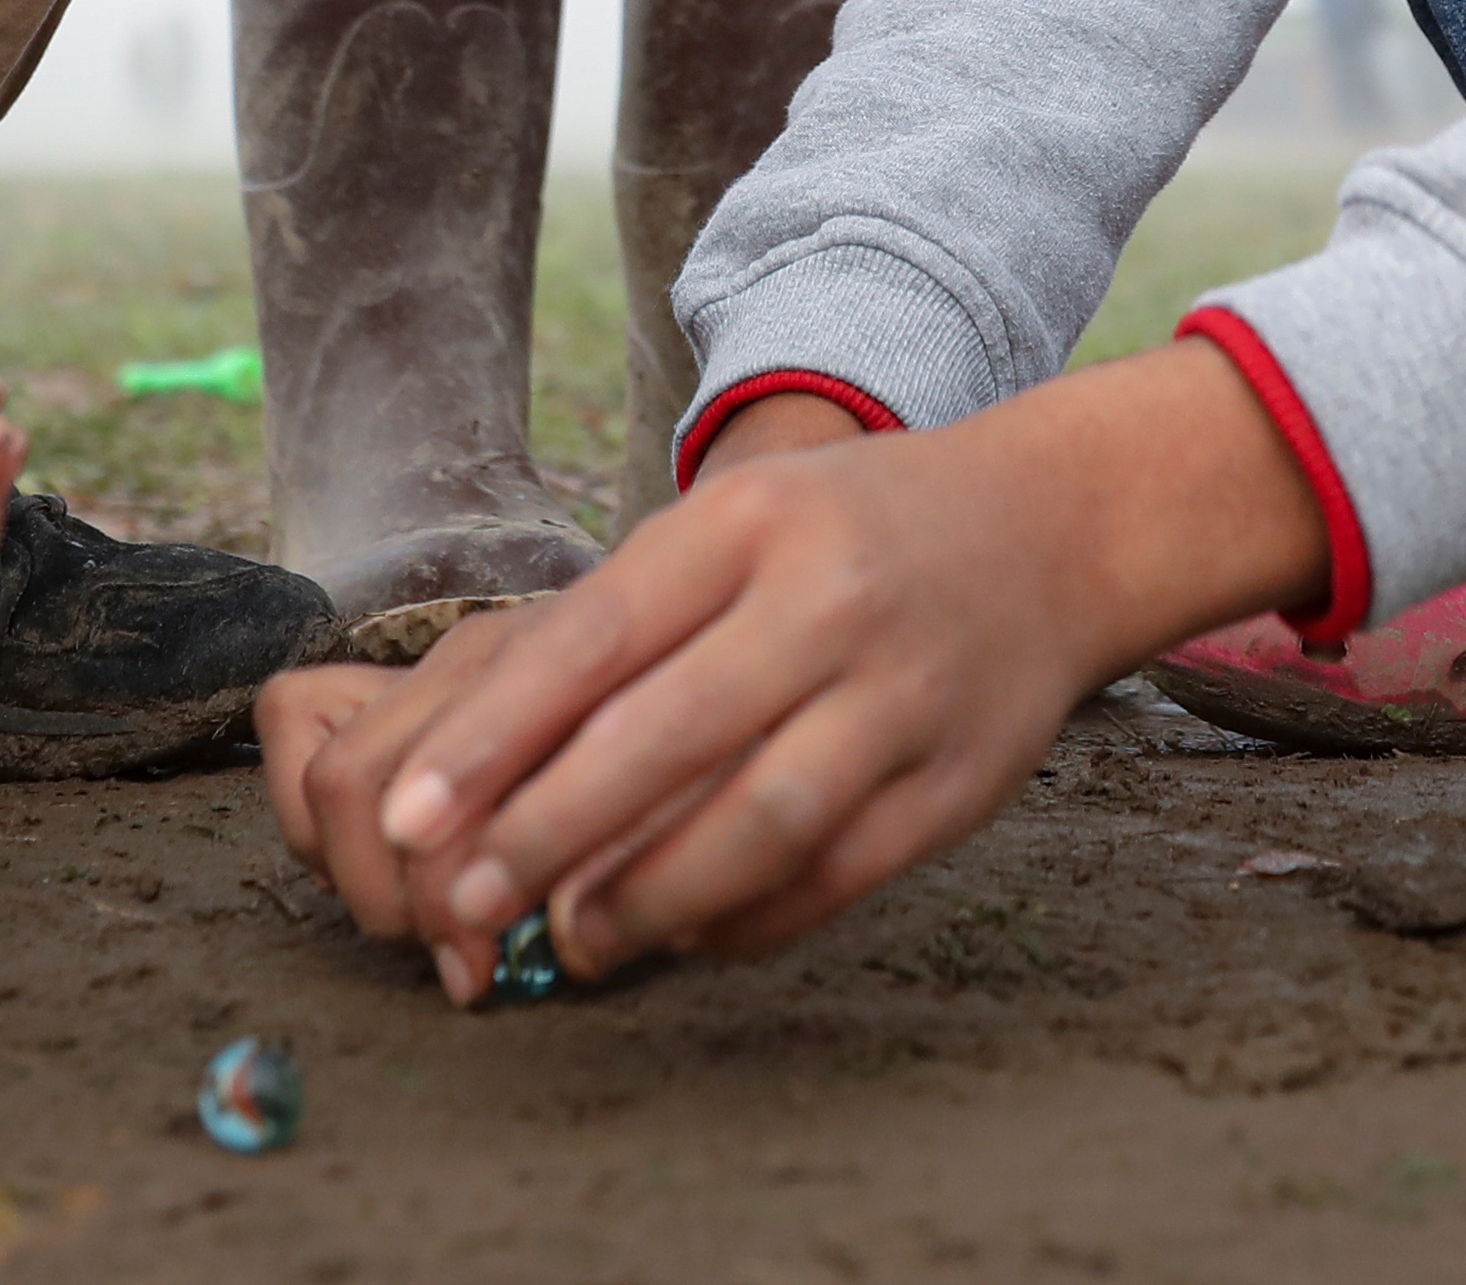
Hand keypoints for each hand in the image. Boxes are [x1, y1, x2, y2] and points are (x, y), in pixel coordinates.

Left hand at [255, 344, 1317, 995]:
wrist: (1053, 528)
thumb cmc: (847, 533)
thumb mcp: (735, 527)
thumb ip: (625, 627)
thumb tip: (489, 769)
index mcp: (749, 524)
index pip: (596, 638)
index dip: (495, 740)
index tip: (412, 819)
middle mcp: (828, 603)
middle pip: (666, 736)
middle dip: (545, 833)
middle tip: (461, 904)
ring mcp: (903, 696)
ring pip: (758, 821)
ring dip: (649, 898)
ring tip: (572, 940)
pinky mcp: (959, 784)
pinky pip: (836, 874)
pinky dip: (747, 917)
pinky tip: (684, 933)